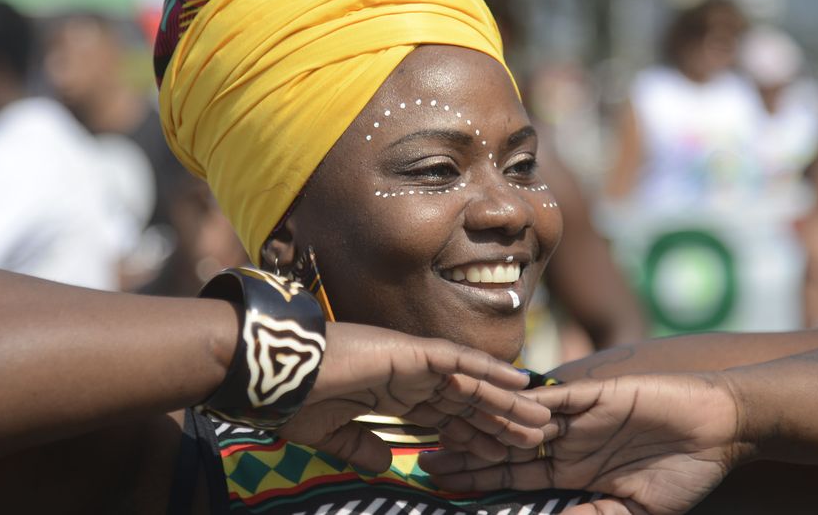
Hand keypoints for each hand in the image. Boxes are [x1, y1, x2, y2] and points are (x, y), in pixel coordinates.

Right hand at [278, 322, 550, 472]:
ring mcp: (413, 362)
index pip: (444, 420)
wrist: (277, 371)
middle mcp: (409, 378)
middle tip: (537, 437)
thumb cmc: (295, 399)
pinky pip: (461, 361)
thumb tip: (385, 466)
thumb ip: (361, 448)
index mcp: (391, 396)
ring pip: (472, 383)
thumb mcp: (331, 434)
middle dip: (501, 420)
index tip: (502, 456)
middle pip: (466, 403)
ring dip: (506, 400)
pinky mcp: (413, 351)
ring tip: (539, 417)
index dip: (474, 437)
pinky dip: (491, 371)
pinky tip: (519, 381)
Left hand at [420, 374, 746, 514]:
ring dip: (480, 420)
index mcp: (569, 472)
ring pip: (515, 418)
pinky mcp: (590, 393)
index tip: (438, 488)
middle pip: (501, 447)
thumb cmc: (683, 473)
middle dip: (464, 451)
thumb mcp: (633, 510)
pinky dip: (519, 400)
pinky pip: (547, 398)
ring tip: (440, 421)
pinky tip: (488, 397)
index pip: (510, 478)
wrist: (720, 427)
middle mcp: (563, 442)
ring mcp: (574, 416)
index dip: (476, 482)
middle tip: (422, 456)